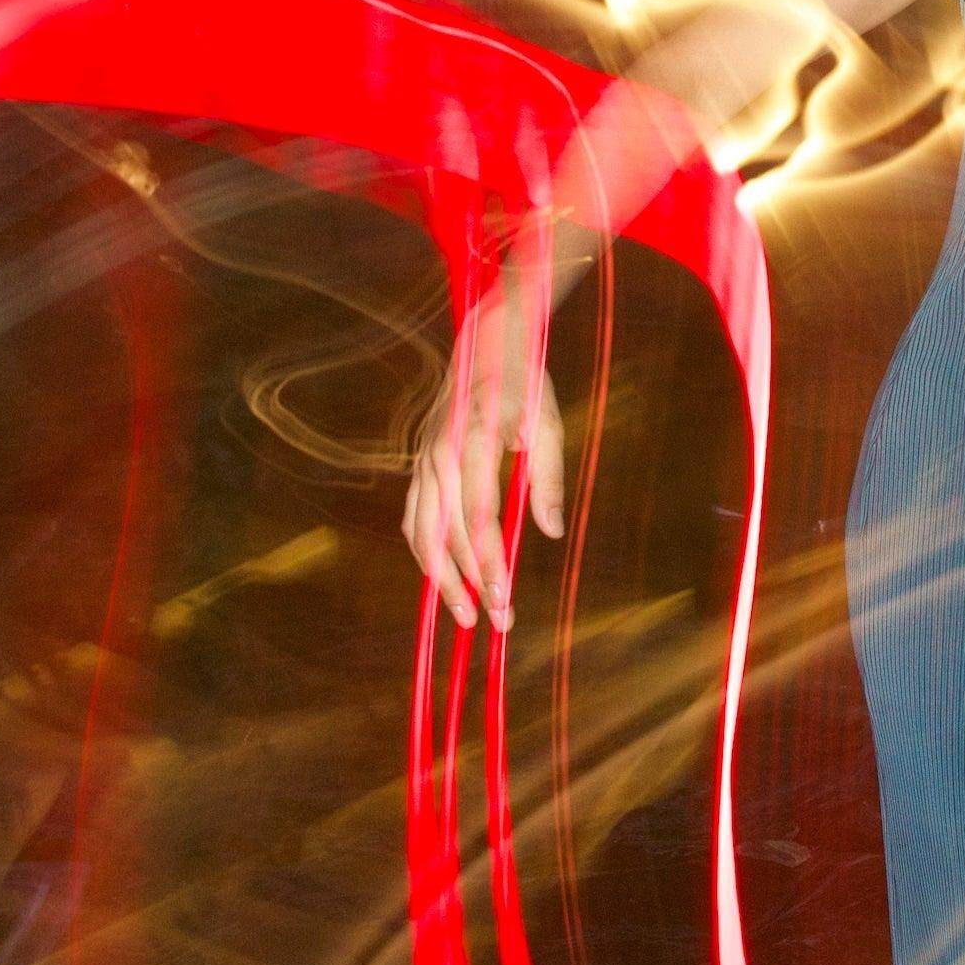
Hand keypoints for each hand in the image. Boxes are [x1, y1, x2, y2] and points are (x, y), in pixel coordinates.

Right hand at [402, 344, 563, 629]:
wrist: (485, 342)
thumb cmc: (525, 384)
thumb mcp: (548, 425)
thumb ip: (547, 478)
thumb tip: (549, 532)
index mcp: (472, 441)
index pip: (478, 518)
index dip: (489, 564)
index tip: (503, 601)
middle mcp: (439, 454)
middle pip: (445, 535)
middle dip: (467, 584)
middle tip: (492, 621)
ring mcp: (423, 459)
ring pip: (420, 532)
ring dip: (440, 578)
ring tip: (464, 613)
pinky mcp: (418, 464)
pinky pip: (414, 518)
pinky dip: (426, 552)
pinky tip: (444, 576)